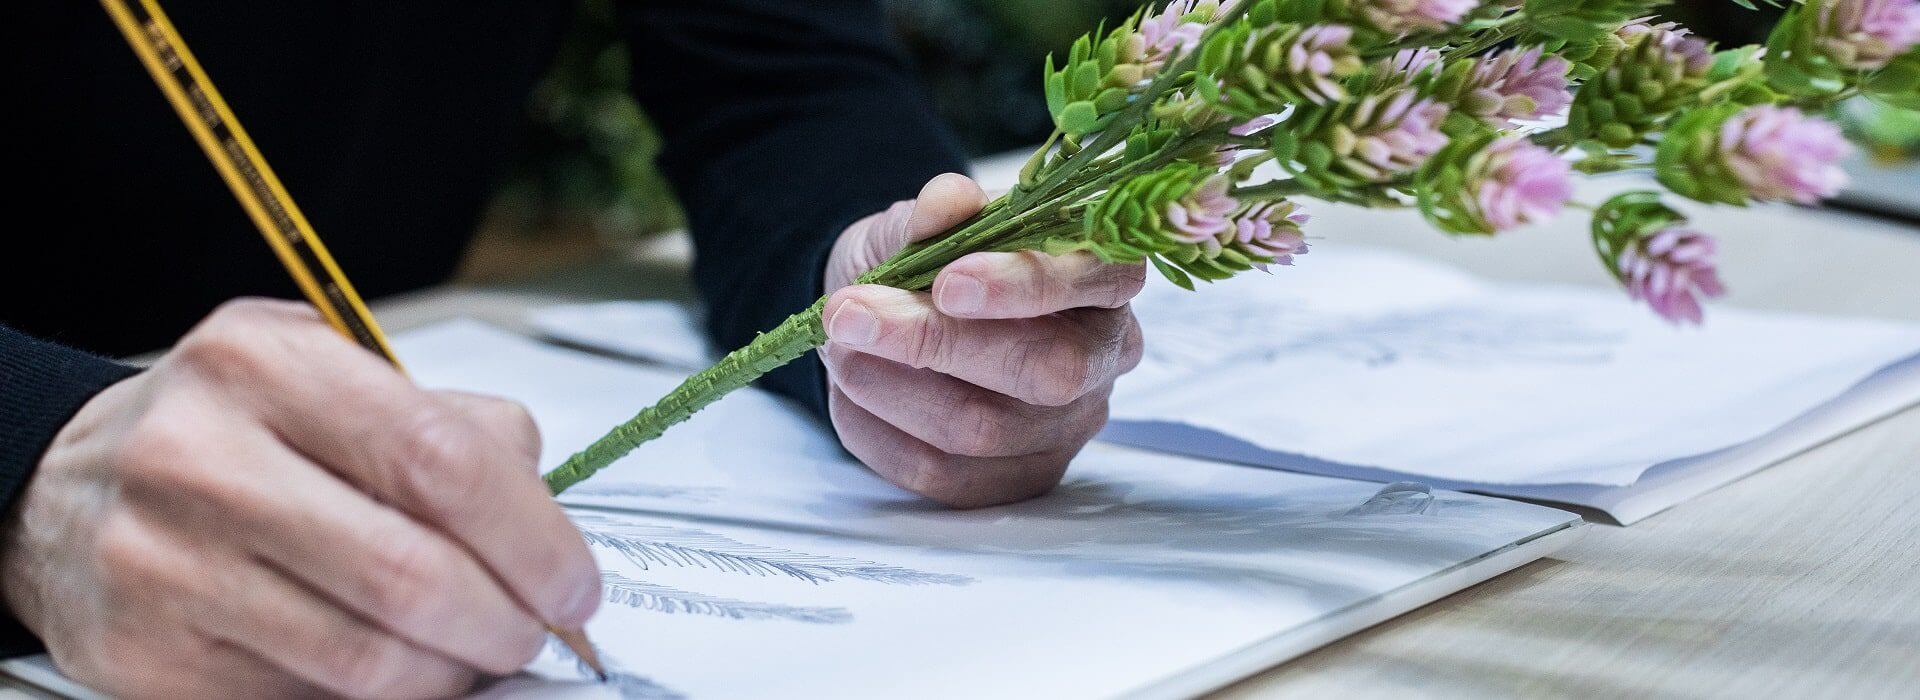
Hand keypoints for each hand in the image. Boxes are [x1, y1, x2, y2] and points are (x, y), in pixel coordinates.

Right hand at [0, 300, 600, 697]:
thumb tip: (548, 517)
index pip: (441, 461)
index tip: (574, 582)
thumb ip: (450, 426)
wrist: (64, 492)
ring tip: (471, 649)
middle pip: (411, 575)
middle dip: (505, 621)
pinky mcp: (150, 658)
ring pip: (366, 658)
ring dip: (450, 671)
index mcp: (265, 365)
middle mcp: (200, 458)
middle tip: (536, 630)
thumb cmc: (228, 432)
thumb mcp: (332, 376)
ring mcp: (164, 564)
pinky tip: (395, 666)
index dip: (533, 538)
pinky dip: (379, 697)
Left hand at [822, 174, 1145, 507]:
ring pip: (982, 428)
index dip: (1025, 286)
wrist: (891, 317)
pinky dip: (877, 429)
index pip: (1096, 282)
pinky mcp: (1013, 482)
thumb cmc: (929, 266)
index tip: (946, 280)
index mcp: (1103, 280)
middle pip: (1046, 370)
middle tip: (852, 313)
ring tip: (839, 342)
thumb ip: (940, 211)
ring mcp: (1063, 431)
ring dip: (890, 384)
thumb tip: (947, 203)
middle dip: (939, 342)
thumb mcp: (924, 221)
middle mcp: (1101, 361)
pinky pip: (940, 475)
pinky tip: (849, 389)